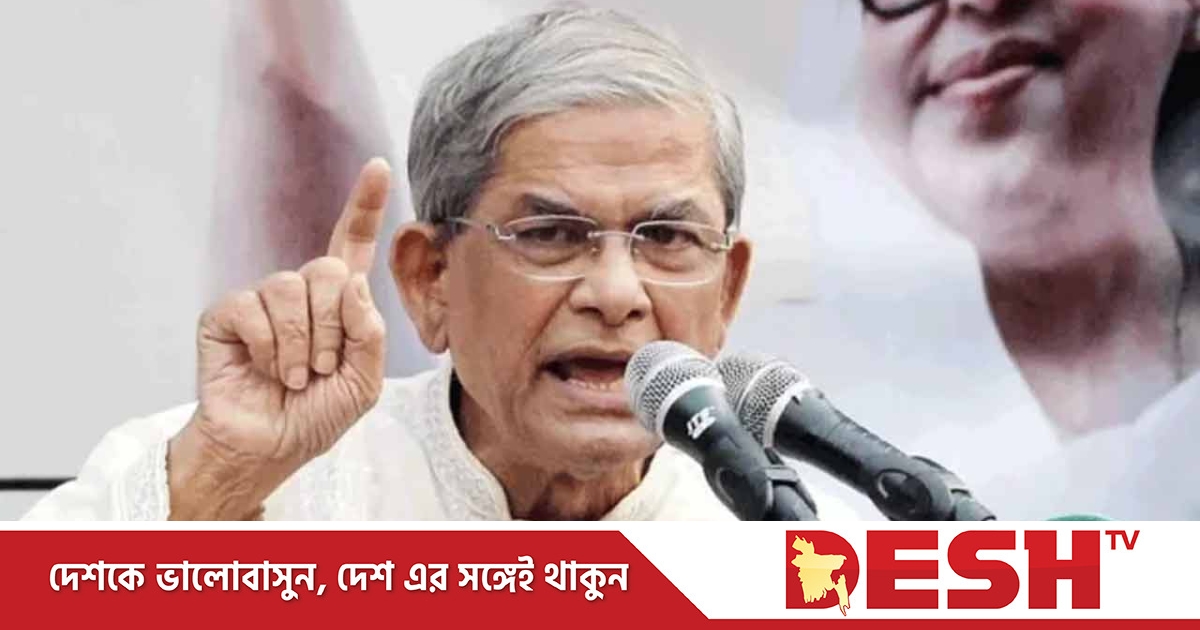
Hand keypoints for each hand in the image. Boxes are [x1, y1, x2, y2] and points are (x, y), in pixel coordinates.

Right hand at [168, 158, 390, 519]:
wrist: (268, 448)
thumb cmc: (315, 416)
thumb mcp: (363, 382)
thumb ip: (370, 334)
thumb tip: (353, 281)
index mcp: (338, 303)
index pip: (353, 244)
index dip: (365, 205)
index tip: (378, 166)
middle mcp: (299, 292)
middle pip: (329, 269)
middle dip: (334, 327)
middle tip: (321, 368)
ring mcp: (261, 300)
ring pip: (292, 287)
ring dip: (302, 343)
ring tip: (295, 376)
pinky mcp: (227, 314)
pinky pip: (254, 308)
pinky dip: (269, 348)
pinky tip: (265, 370)